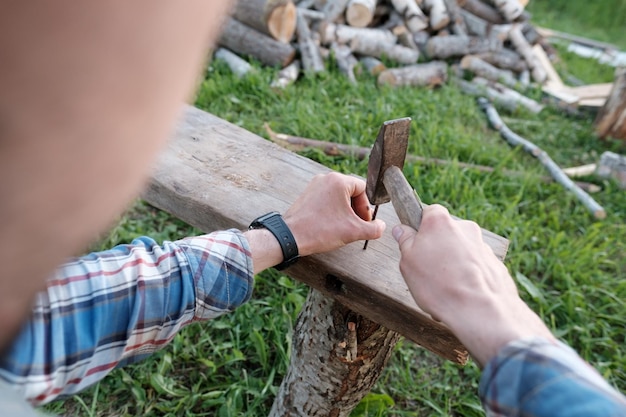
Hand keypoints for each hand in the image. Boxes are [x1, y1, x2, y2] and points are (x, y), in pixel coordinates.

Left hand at [284, 172, 385, 255]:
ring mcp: (314, 185)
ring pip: (338, 196)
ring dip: (345, 211)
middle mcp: (326, 178)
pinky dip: (332, 211)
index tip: (364, 222)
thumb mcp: (353, 231)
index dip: (367, 207)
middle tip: (355, 226)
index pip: (363, 188)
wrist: (290, 236)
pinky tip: (330, 225)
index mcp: (338, 181)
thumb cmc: (320, 230)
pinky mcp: (307, 194)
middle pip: (351, 191)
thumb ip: (373, 229)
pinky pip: (326, 199)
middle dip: (356, 210)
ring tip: (343, 227)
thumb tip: (382, 226)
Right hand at [392, 204, 554, 366]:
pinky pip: (475, 269)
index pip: (428, 213)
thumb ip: (405, 242)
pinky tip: (460, 298)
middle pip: (446, 234)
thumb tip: (403, 230)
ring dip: (452, 267)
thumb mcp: (409, 262)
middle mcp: (465, 228)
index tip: (413, 244)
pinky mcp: (496, 265)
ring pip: (461, 253)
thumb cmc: (440, 284)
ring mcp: (483, 246)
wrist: (481, 311)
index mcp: (441, 222)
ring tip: (444, 291)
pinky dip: (467, 279)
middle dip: (437, 250)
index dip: (419, 228)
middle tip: (426, 273)